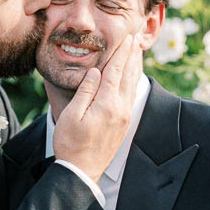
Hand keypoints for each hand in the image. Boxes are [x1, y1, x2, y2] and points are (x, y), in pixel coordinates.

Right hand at [52, 33, 143, 181]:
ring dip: (136, 66)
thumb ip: (86, 91)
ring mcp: (124, 117)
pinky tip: (133, 76)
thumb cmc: (71, 144)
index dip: (121, 53)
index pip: (116, 71)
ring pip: (133, 85)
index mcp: (107, 104)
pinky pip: (131, 96)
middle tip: (137, 38)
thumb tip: (96, 72)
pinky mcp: (123, 124)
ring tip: (138, 52)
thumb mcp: (72, 115)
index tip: (127, 38)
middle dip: (132, 55)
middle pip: (129, 75)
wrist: (82, 171)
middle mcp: (120, 108)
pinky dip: (133, 81)